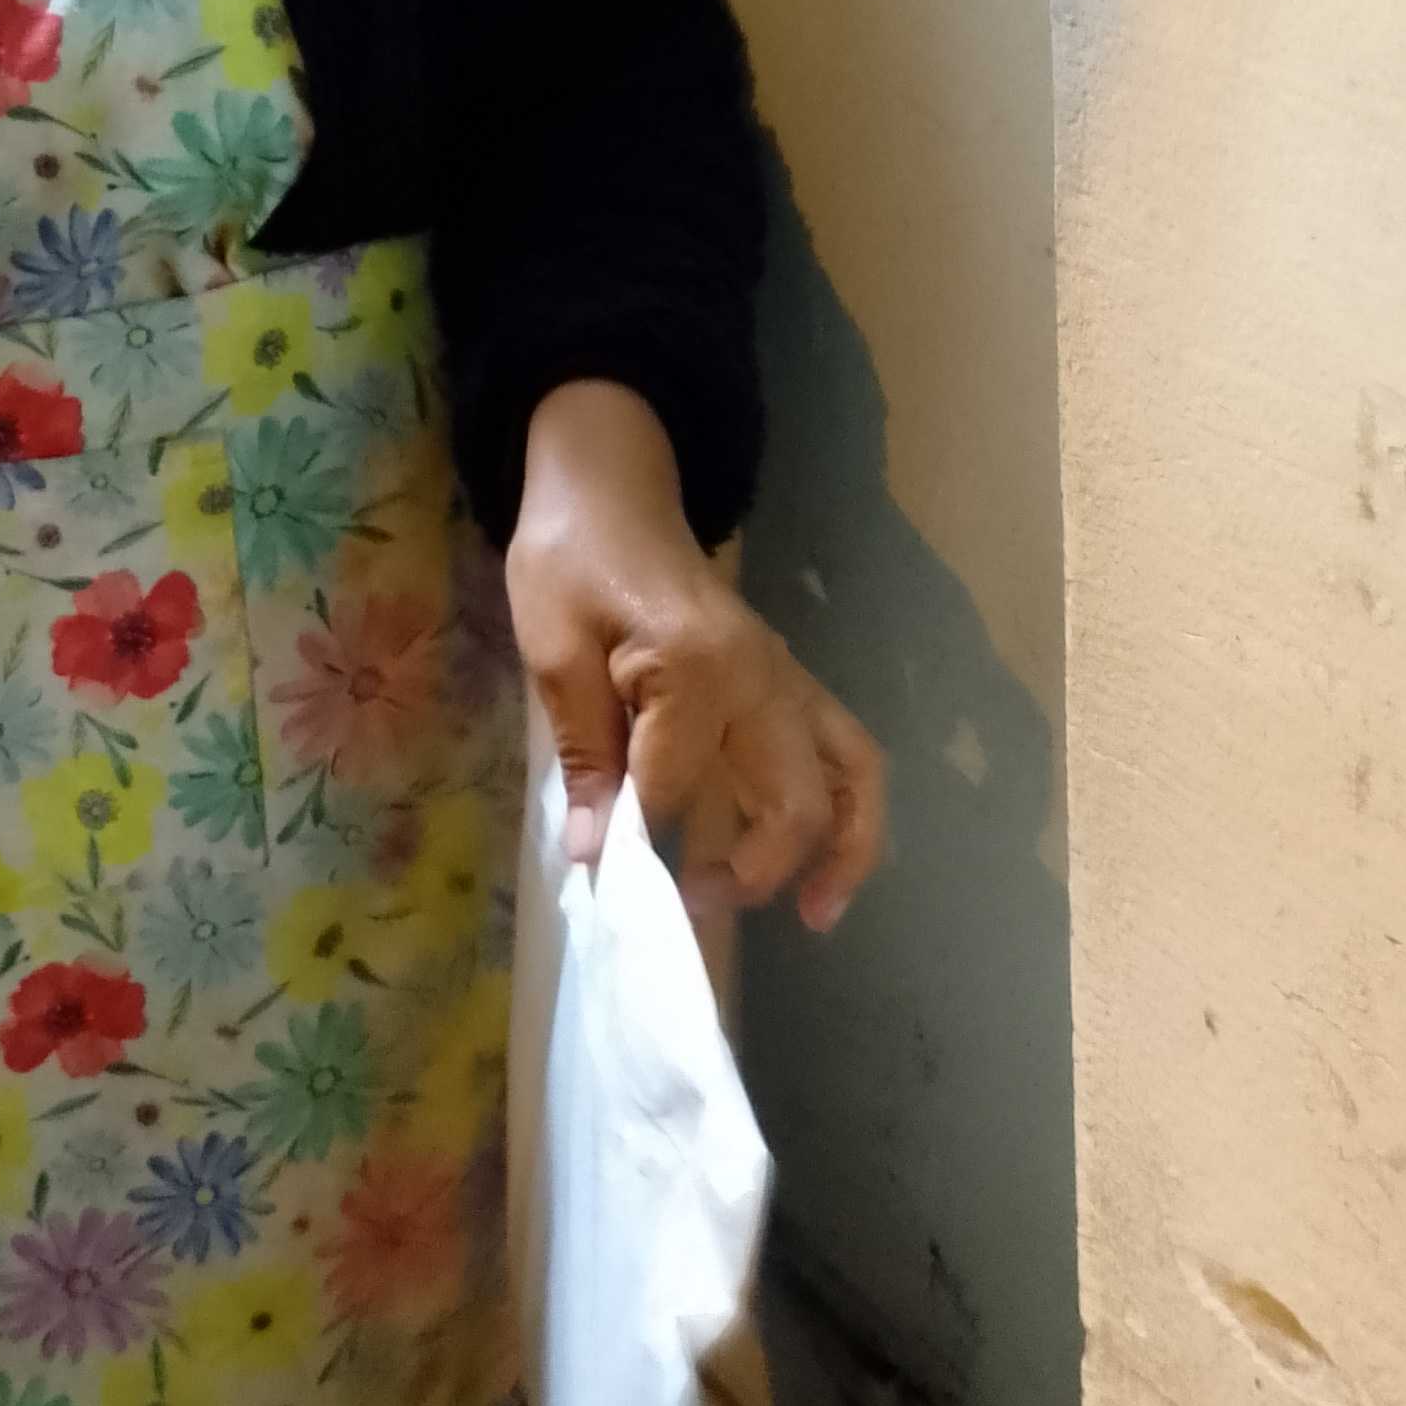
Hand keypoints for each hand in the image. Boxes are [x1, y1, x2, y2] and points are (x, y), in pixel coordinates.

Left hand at [503, 381, 887, 930]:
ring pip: (852, 776)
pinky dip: (847, 814)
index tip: (600, 879)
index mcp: (697, 666)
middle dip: (756, 869)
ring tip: (815, 916)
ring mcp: (788, 678)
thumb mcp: (553, 651)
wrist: (611, 489)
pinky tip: (820, 866)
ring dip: (844, 851)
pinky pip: (846, 754)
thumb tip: (595, 854)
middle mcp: (764, 677)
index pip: (676, 789)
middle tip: (696, 908)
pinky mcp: (791, 683)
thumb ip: (585, 754)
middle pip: (797, 797)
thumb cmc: (572, 560)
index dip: (636, 844)